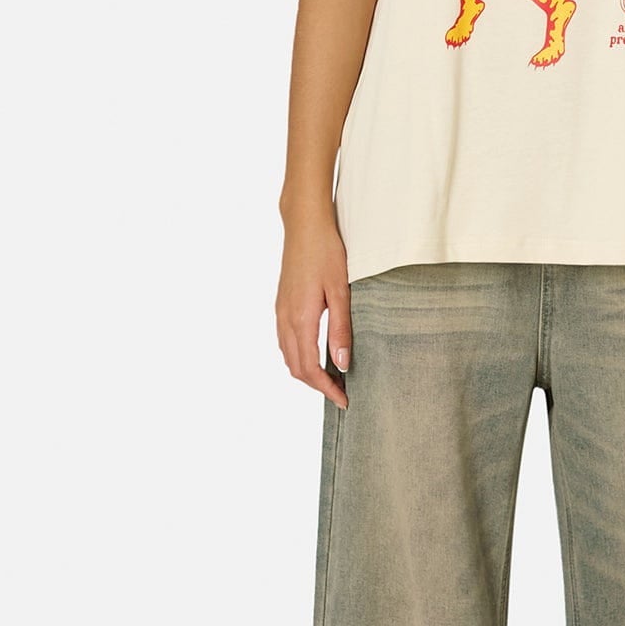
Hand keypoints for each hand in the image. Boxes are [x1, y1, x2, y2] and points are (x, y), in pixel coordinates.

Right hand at [277, 211, 352, 406]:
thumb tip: (342, 364)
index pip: (309, 368)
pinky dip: (299, 356)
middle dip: (317, 385)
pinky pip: (285, 341)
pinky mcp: (281, 305)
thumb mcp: (340, 291)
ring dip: (307, 372)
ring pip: (288, 356)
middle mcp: (285, 319)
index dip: (326, 389)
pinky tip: (316, 354)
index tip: (344, 401)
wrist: (304, 225)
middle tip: (342, 393)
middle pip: (295, 368)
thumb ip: (340, 329)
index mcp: (300, 319)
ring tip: (332, 378)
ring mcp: (280, 312)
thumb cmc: (325, 252)